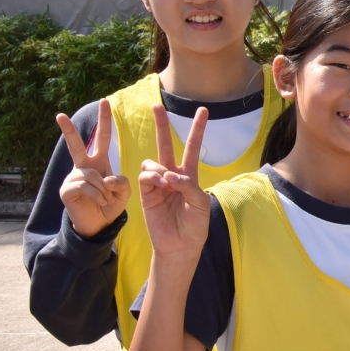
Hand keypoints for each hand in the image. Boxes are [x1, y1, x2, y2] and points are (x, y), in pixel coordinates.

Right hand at [56, 98, 130, 237]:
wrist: (99, 224)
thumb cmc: (111, 204)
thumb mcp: (124, 191)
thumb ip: (122, 181)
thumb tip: (105, 178)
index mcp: (98, 162)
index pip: (103, 138)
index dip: (104, 121)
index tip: (104, 101)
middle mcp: (83, 166)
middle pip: (76, 145)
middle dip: (68, 130)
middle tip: (58, 114)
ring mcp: (72, 177)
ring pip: (92, 175)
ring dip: (104, 190)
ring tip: (105, 199)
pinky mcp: (66, 190)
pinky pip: (87, 187)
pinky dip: (98, 196)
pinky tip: (99, 202)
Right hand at [138, 105, 210, 261]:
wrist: (181, 244)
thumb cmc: (195, 225)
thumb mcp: (200, 203)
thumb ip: (188, 185)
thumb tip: (168, 175)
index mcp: (189, 176)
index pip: (193, 147)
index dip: (197, 129)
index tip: (204, 110)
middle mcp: (172, 176)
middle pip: (166, 145)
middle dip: (161, 126)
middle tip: (157, 106)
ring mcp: (157, 184)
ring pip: (153, 162)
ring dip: (160, 169)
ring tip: (167, 184)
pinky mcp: (146, 194)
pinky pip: (145, 176)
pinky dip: (153, 177)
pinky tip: (160, 184)